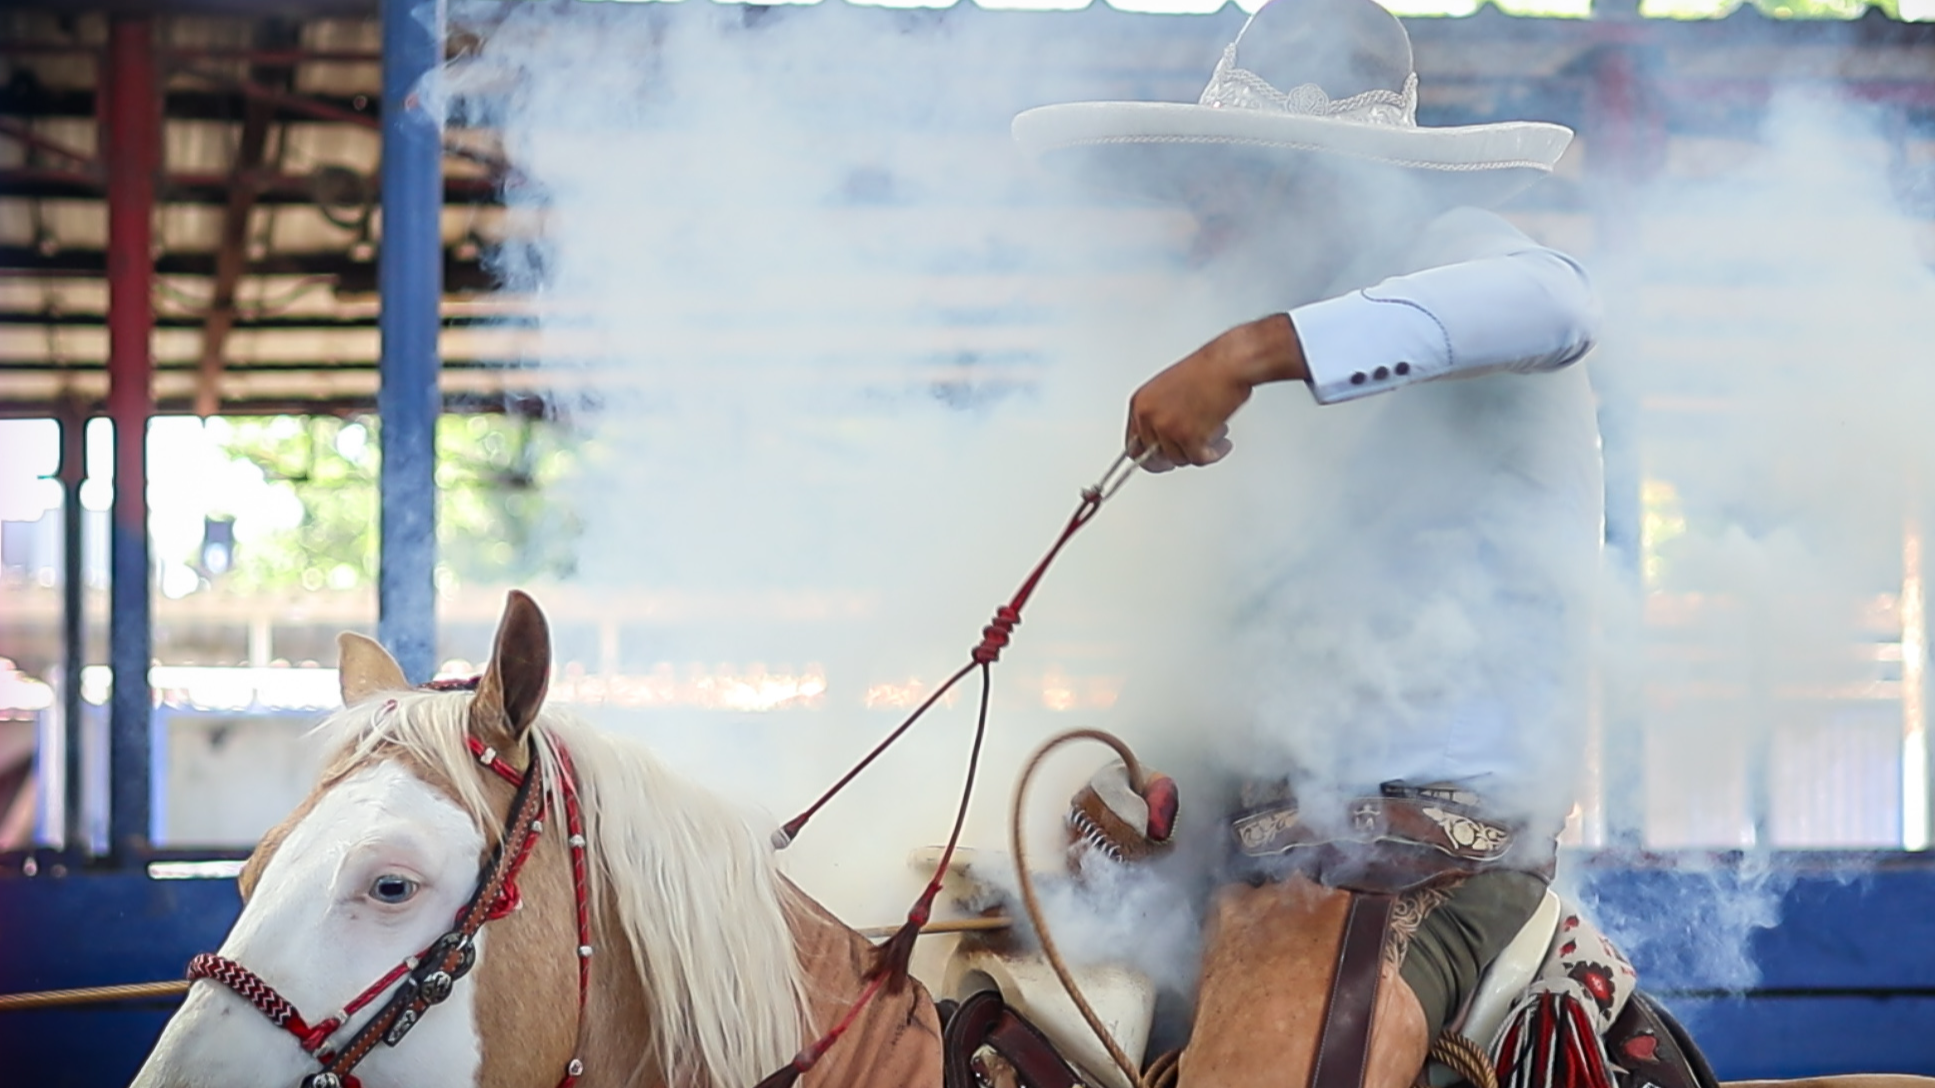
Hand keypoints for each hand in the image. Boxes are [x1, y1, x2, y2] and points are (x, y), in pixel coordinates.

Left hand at [1126, 314, 1307, 470]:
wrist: (1226, 364)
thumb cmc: (1206, 370)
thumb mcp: (1168, 390)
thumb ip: (1160, 414)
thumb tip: (1163, 437)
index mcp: (1140, 403)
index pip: (1133, 443)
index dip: (1149, 454)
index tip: (1160, 459)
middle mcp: (1149, 417)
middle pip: (1153, 457)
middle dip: (1174, 456)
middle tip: (1189, 452)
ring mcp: (1167, 428)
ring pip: (1178, 459)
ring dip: (1198, 451)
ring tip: (1214, 435)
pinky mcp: (1188, 437)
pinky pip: (1198, 459)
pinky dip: (1213, 454)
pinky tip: (1222, 444)